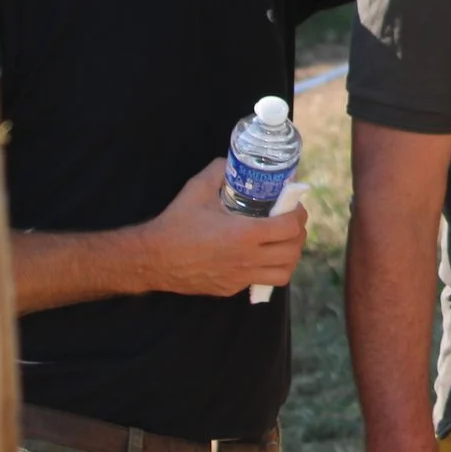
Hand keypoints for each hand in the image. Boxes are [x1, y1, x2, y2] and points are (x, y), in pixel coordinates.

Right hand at [138, 161, 307, 296]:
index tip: (293, 206)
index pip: (290, 227)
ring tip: (282, 243)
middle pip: (293, 251)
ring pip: (283, 274)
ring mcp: (239, 277)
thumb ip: (220, 171)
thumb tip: (235, 161)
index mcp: (244, 234)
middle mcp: (246, 259)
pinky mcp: (230, 289)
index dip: (298, 214)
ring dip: (289, 257)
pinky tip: (259, 256)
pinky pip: (261, 282)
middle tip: (291, 223)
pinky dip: (268, 269)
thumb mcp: (197, 189)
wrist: (151, 259)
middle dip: (299, 235)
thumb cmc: (175, 224)